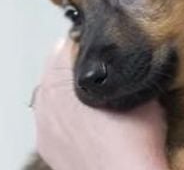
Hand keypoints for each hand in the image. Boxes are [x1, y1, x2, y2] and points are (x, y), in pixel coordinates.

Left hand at [32, 39, 168, 169]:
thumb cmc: (134, 140)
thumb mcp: (142, 87)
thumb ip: (129, 63)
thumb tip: (131, 49)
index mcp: (62, 76)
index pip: (72, 40)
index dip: (94, 40)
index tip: (109, 44)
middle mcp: (45, 96)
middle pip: (58, 64)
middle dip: (79, 63)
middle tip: (107, 68)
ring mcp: (42, 123)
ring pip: (53, 92)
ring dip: (70, 89)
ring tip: (98, 94)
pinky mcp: (45, 144)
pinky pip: (53, 117)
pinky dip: (66, 115)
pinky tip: (89, 121)